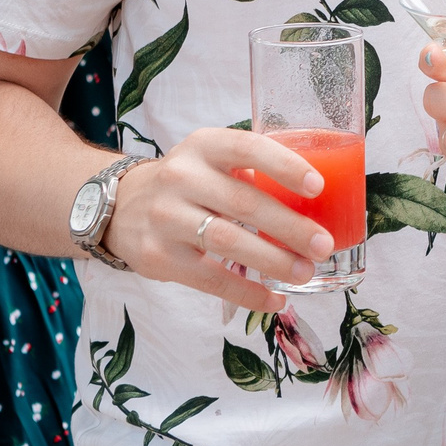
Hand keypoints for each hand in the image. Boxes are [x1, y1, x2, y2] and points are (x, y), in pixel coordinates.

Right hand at [102, 129, 337, 309]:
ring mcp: (166, 217)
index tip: (317, 186)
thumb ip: (253, 172)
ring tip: (305, 272)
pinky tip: (275, 299)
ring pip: (228, 241)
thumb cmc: (190, 184)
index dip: (284, 166)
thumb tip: (321, 203)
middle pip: (244, 203)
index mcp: (203, 146)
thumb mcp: (212, 161)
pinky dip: (248, 292)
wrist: (122, 208)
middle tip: (323, 244)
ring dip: (273, 260)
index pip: (247, 148)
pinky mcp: (159, 256)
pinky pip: (211, 279)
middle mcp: (181, 177)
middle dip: (290, 226)